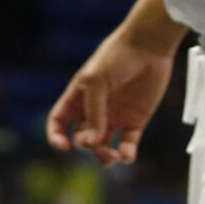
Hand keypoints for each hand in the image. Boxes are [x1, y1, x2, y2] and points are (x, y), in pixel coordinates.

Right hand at [45, 26, 176, 164]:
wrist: (148, 46)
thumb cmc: (117, 57)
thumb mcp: (96, 80)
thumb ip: (93, 111)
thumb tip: (93, 141)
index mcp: (77, 97)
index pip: (59, 122)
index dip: (56, 136)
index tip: (62, 147)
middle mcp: (94, 110)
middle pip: (82, 138)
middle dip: (86, 145)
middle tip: (96, 141)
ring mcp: (115, 117)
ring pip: (103, 147)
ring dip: (104, 157)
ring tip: (114, 156)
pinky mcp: (135, 121)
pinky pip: (128, 145)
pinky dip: (126, 154)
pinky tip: (127, 154)